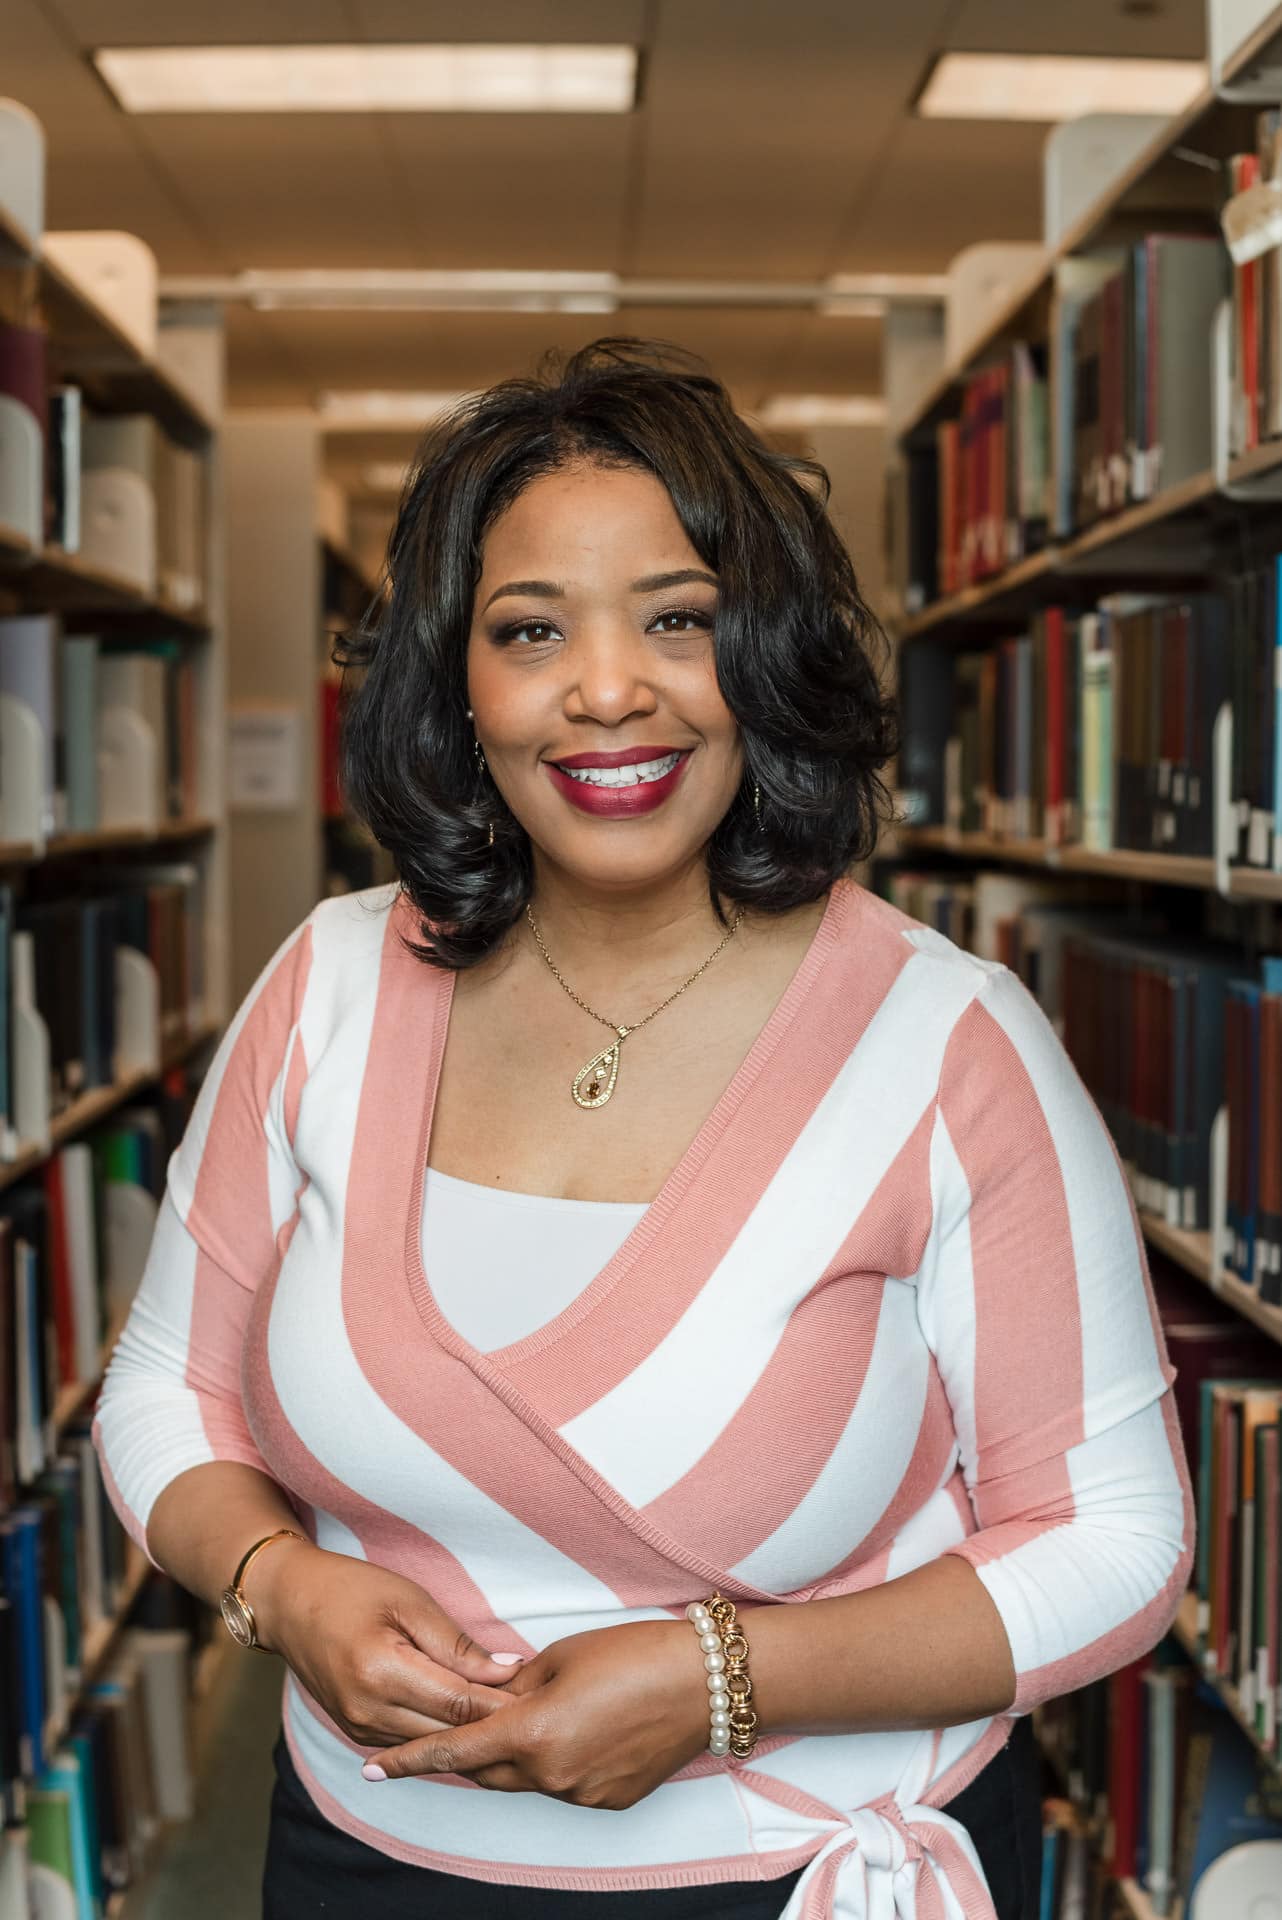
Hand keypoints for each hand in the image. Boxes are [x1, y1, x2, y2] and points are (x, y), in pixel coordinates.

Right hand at [248, 1543, 522, 1748]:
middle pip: (447, 1734)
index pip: (457, 1703)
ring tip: (514, 1723)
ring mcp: (358, 1727)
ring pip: (430, 1746)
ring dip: (470, 1736)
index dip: (501, 1705)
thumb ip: (456, 1643)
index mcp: (381, 1672)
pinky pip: (409, 1742)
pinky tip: (471, 1726)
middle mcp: (367, 1711)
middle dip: (492, 1727)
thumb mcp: (408, 1600)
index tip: (539, 1699)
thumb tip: (506, 1670)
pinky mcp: (355, 1731)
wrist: (287, 1604)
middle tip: (538, 1716)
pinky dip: (441, 1735)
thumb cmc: (350, 1589)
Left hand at [365, 1618, 713, 1808]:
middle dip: (464, 1751)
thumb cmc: (633, 1654)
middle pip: (485, 1771)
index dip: (409, 1759)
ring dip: (515, 1754)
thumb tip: (490, 1699)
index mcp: (531, 1735)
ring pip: (525, 1779)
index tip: (372, 1768)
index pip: (454, 1751)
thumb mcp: (562, 1656)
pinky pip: (561, 1785)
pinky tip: (577, 1730)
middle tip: (448, 1726)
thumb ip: (515, 1686)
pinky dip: (554, 1762)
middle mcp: (550, 1776)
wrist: (703, 1684)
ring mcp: (579, 1795)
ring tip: (534, 1715)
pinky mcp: (606, 1801)